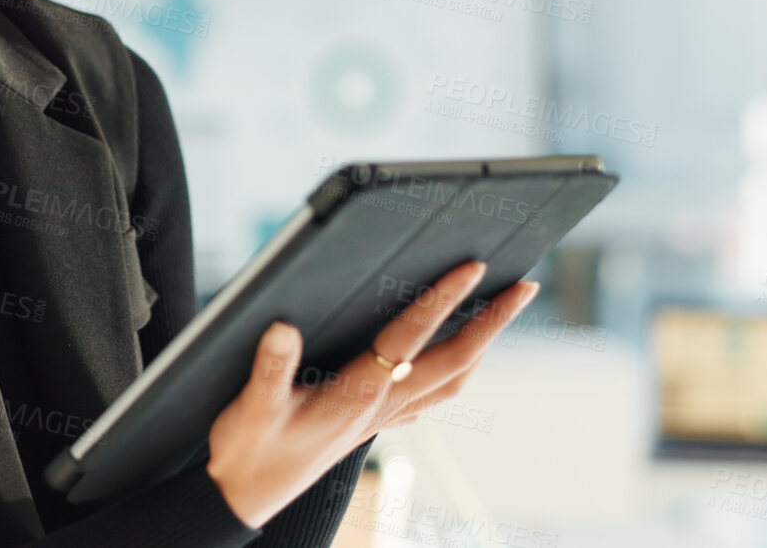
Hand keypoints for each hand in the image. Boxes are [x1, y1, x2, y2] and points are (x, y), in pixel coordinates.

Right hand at [202, 260, 537, 528]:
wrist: (243, 498)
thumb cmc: (247, 454)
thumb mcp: (251, 408)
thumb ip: (270, 368)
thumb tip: (284, 328)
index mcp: (356, 395)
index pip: (409, 338)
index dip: (442, 300)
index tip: (472, 268)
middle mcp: (379, 407)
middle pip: (454, 362)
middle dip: (492, 323)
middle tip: (524, 287)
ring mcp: (381, 420)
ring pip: (449, 382)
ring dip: (481, 347)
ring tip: (499, 315)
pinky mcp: (370, 426)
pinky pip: (428, 398)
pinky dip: (451, 375)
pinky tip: (451, 363)